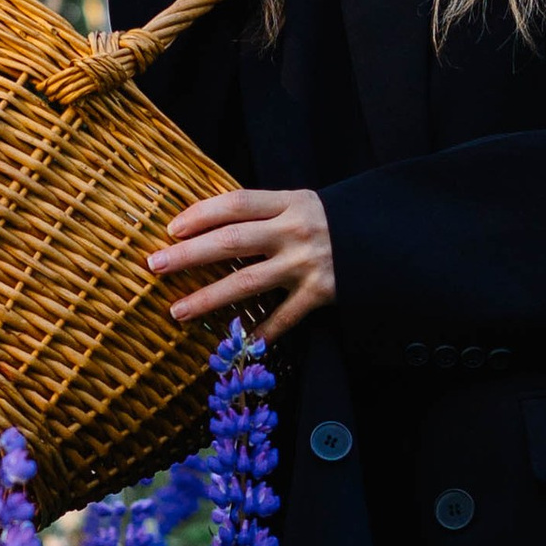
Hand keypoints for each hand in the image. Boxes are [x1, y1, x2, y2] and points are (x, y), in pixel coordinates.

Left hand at [149, 184, 335, 341]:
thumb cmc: (337, 223)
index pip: (235, 203)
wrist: (390, 241)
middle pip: (231, 241)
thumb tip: (211, 225)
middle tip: (155, 265)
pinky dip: (260, 331)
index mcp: (290, 202)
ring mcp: (307, 264)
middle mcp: (295, 231)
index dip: (200, 214)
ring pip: (247, 283)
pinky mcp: (321, 294)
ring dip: (207, 299)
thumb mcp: (304, 206)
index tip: (170, 229)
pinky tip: (237, 342)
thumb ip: (266, 214)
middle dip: (188, 255)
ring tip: (177, 311)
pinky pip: (282, 318)